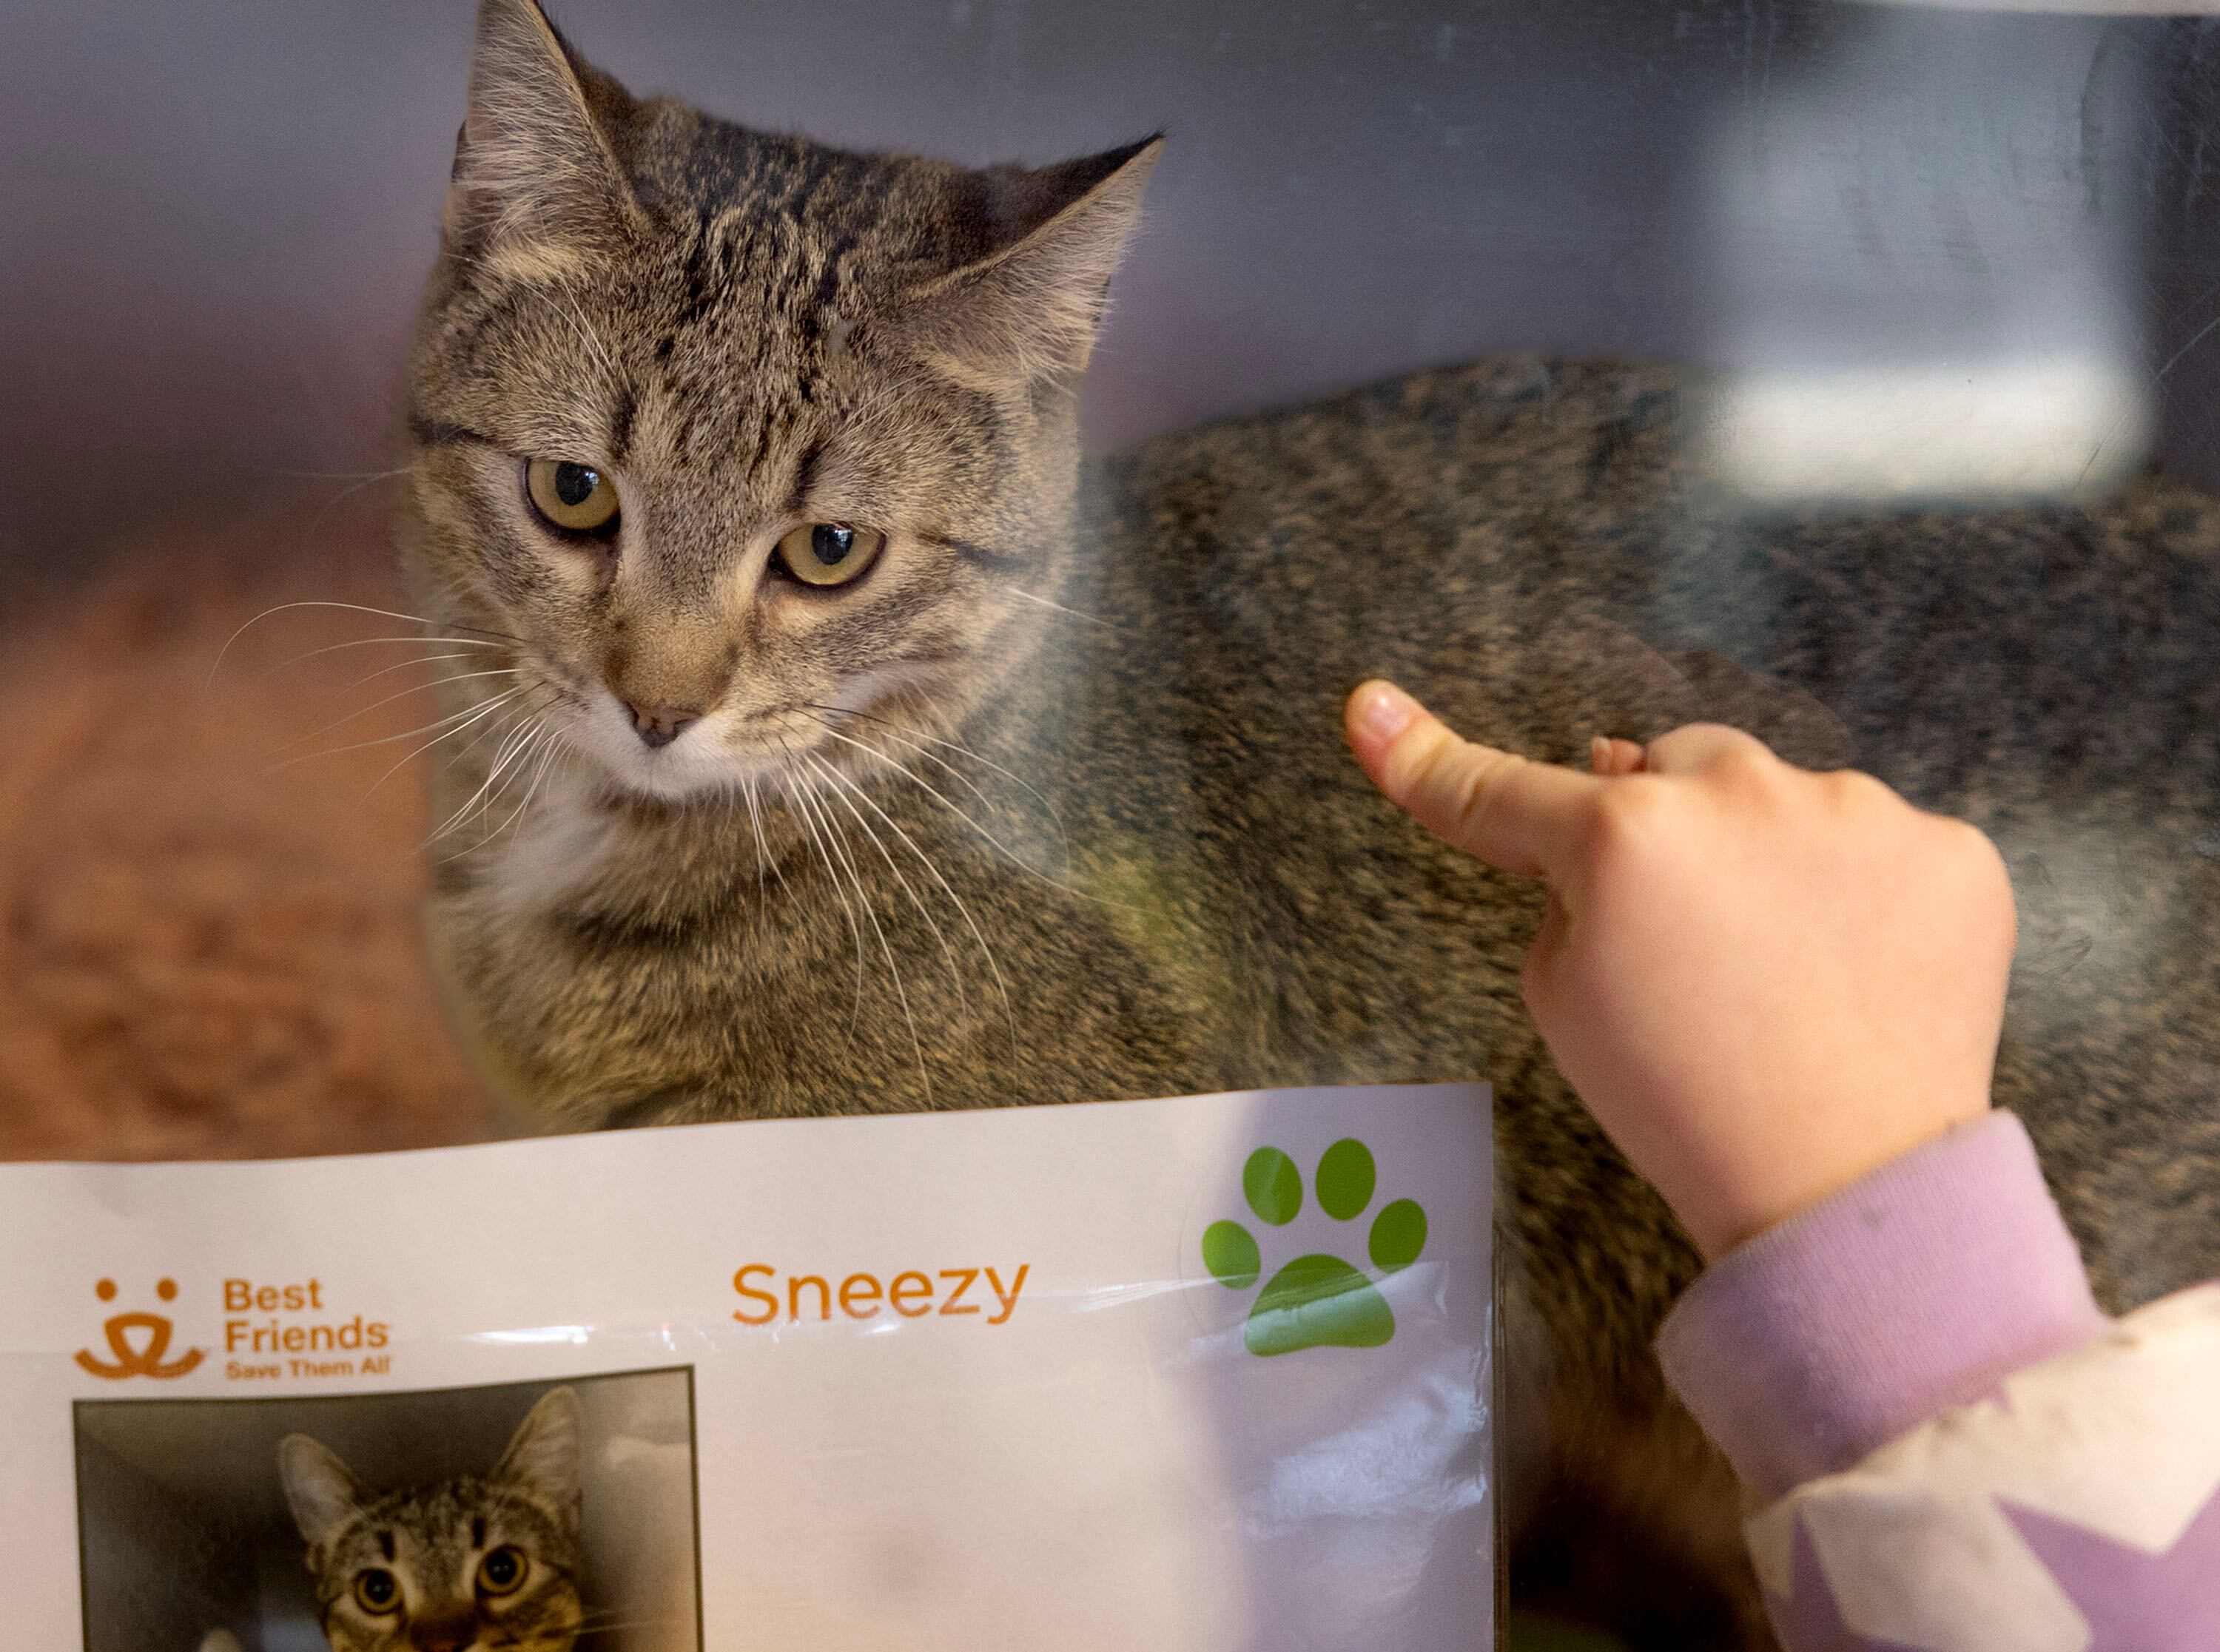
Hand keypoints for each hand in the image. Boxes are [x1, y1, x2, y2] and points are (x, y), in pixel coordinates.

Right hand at [1344, 680, 2015, 1259]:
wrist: (1847, 1190)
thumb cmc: (1679, 1103)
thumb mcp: (1562, 1001)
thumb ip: (1566, 891)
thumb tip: (1597, 817)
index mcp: (1622, 838)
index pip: (1502, 792)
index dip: (1424, 757)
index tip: (1370, 708)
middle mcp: (1739, 793)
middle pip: (1676, 768)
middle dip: (1669, 823)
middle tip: (1689, 936)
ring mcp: (1859, 813)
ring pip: (1787, 802)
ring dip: (1773, 857)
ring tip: (1788, 975)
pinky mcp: (1951, 852)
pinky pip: (1883, 847)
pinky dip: (1867, 898)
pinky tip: (1862, 974)